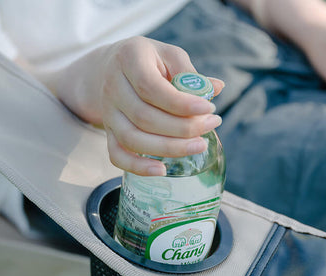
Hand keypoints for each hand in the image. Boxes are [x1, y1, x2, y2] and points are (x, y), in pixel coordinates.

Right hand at [55, 36, 223, 175]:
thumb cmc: (150, 61)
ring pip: (133, 139)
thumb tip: (217, 88)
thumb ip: (190, 73)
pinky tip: (162, 170)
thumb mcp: (169, 55)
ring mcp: (108, 113)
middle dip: (183, 127)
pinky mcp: (109, 132)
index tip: (209, 108)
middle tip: (211, 125)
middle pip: (144, 117)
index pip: (151, 88)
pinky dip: (137, 167)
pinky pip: (117, 156)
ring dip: (168, 148)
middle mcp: (112, 87)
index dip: (181, 103)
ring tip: (199, 146)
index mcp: (129, 59)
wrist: (114, 68)